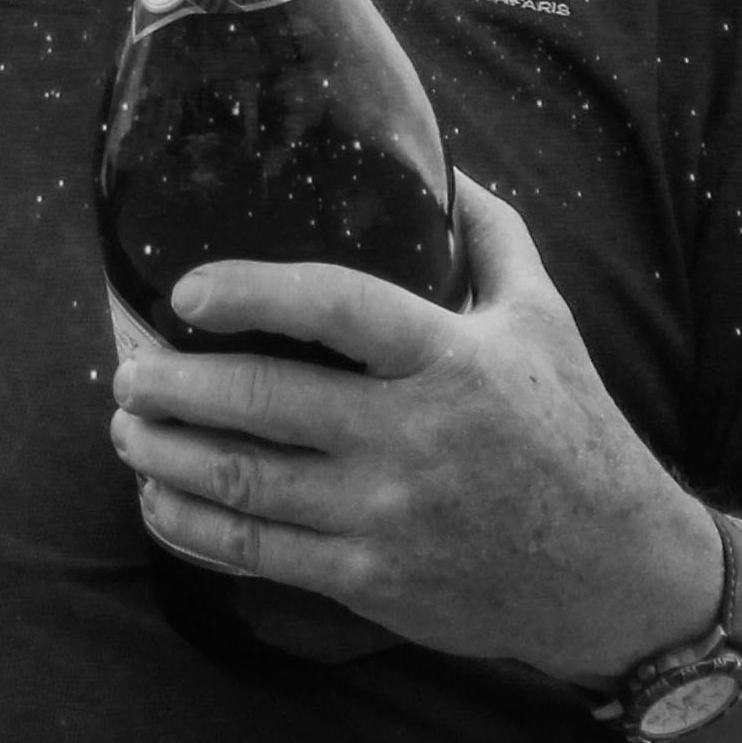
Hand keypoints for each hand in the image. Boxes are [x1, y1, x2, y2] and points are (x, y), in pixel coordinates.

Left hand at [110, 174, 723, 680]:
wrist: (615, 572)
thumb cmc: (574, 429)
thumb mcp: (545, 318)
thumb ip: (491, 236)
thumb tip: (443, 164)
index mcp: (450, 359)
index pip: (336, 307)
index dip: (252, 291)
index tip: (187, 290)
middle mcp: (412, 437)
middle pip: (263, 403)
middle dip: (172, 383)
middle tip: (126, 367)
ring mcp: (386, 515)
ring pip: (243, 483)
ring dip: (166, 452)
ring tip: (126, 425)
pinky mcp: (370, 578)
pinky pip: (255, 554)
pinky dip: (191, 526)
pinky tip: (159, 498)